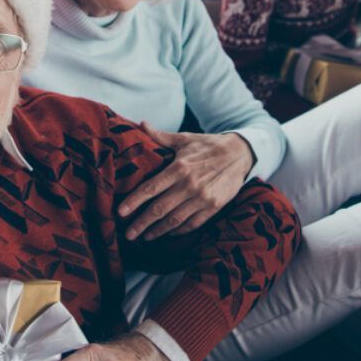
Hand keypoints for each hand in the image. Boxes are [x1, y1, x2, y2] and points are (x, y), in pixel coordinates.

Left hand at [119, 130, 253, 240]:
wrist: (240, 153)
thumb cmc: (208, 145)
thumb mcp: (185, 139)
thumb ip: (161, 136)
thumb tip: (141, 124)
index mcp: (179, 168)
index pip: (151, 188)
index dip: (134, 201)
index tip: (120, 212)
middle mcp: (189, 185)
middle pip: (159, 209)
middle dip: (141, 223)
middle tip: (128, 234)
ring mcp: (202, 198)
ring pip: (174, 220)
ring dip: (158, 231)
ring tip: (145, 237)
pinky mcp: (213, 207)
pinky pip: (192, 224)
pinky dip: (178, 231)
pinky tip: (168, 233)